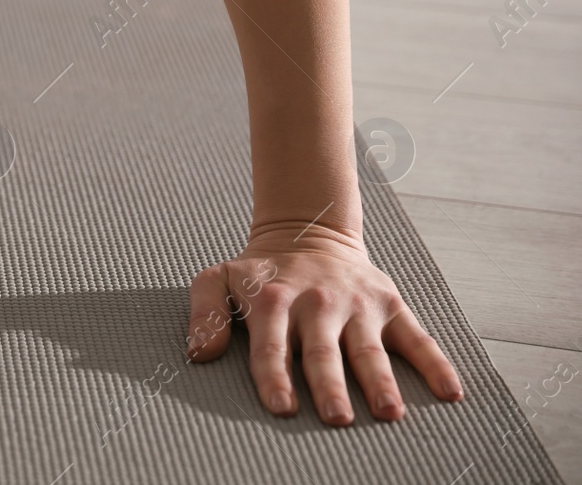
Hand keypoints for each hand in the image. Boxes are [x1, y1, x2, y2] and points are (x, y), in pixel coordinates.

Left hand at [185, 224, 462, 425]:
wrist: (308, 232)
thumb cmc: (259, 273)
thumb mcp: (218, 279)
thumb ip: (204, 313)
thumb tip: (199, 353)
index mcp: (274, 301)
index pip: (271, 345)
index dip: (275, 376)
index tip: (282, 408)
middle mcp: (317, 303)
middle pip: (323, 352)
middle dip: (329, 386)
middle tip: (336, 418)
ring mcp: (357, 304)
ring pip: (369, 349)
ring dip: (380, 381)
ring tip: (389, 412)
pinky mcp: (390, 304)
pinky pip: (417, 337)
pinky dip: (436, 364)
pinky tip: (450, 392)